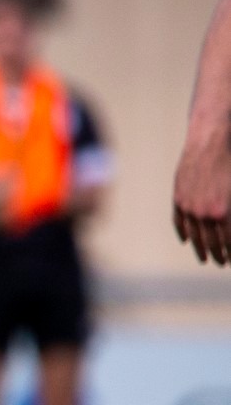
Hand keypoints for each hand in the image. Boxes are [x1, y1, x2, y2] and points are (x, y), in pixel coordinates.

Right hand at [173, 127, 230, 264]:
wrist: (210, 141)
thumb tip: (230, 224)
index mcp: (224, 211)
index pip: (228, 240)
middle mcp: (204, 213)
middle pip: (211, 242)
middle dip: (218, 255)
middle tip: (221, 263)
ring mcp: (189, 207)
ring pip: (194, 235)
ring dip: (201, 249)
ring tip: (205, 259)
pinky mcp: (179, 199)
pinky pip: (179, 222)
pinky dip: (183, 233)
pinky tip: (187, 241)